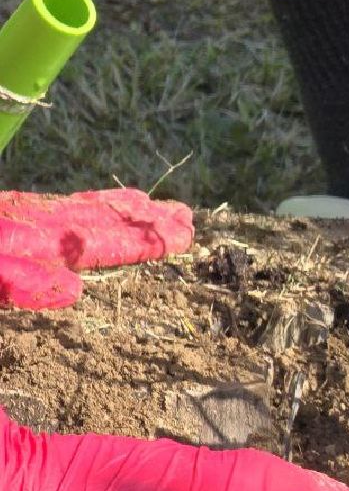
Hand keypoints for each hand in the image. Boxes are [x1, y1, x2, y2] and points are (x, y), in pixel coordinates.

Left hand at [0, 188, 192, 308]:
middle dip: (149, 219)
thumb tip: (76, 290)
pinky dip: (101, 200)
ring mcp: (35, 214)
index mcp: (43, 244)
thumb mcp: (0, 279)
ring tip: (163, 207)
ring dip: (131, 209)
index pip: (107, 243)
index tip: (183, 237)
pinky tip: (111, 202)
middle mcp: (46, 224)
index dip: (145, 242)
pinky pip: (72, 202)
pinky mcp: (23, 210)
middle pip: (107, 219)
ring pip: (92, 208)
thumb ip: (29, 282)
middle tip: (187, 217)